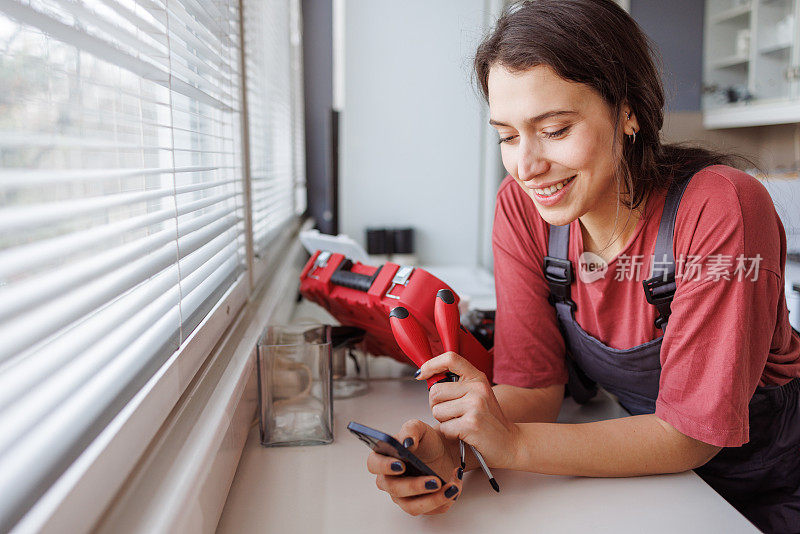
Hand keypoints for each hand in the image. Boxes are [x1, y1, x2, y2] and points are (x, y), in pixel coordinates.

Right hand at [366, 419, 462, 515]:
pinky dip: (445, 501)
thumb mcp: (420, 429)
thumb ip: (411, 430)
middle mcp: (390, 480)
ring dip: (433, 500)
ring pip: (412, 506)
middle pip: (395, 489)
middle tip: (434, 480)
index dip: (384, 467)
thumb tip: (406, 442)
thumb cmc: (426, 442)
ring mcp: (404, 496)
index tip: (401, 465)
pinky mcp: (420, 505)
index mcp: (384, 458)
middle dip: (415, 486)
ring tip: (450, 488)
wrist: (444, 453)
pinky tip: (454, 487)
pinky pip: (430, 510)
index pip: (374, 464)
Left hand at [418, 351, 520, 468]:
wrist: (511, 443)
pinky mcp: (472, 424)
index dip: (431, 364)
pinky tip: (463, 434)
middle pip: (435, 391)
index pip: (450, 358)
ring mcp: (475, 405)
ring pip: (437, 411)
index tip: (421, 374)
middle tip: (451, 414)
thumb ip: (458, 385)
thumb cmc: (490, 420)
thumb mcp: (478, 394)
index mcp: (477, 378)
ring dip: (443, 422)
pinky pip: (444, 428)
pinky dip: (449, 434)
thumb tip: (428, 377)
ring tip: (460, 423)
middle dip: (436, 406)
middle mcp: (477, 388)